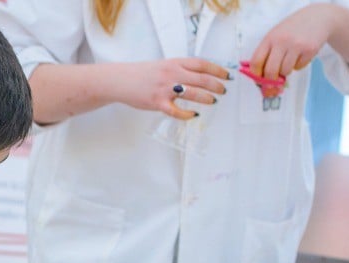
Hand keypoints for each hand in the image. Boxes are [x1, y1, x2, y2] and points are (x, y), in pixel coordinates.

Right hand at [114, 57, 228, 119]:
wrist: (121, 80)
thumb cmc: (142, 74)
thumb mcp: (163, 66)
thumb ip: (179, 70)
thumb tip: (199, 77)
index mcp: (174, 62)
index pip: (202, 64)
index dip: (217, 70)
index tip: (227, 75)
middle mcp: (172, 74)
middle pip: (202, 78)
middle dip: (216, 85)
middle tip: (223, 90)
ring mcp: (165, 89)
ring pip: (193, 93)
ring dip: (206, 97)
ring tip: (213, 101)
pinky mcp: (157, 103)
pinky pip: (176, 111)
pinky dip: (187, 114)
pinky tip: (193, 115)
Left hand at [248, 5, 341, 80]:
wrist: (317, 17)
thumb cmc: (291, 31)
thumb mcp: (275, 36)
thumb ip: (266, 55)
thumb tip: (261, 81)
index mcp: (269, 38)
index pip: (256, 62)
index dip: (256, 75)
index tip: (259, 81)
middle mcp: (281, 41)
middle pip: (270, 71)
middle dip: (271, 81)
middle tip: (274, 82)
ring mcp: (296, 45)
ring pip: (285, 71)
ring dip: (286, 71)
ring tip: (289, 61)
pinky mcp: (309, 49)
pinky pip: (299, 67)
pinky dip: (298, 65)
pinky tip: (301, 54)